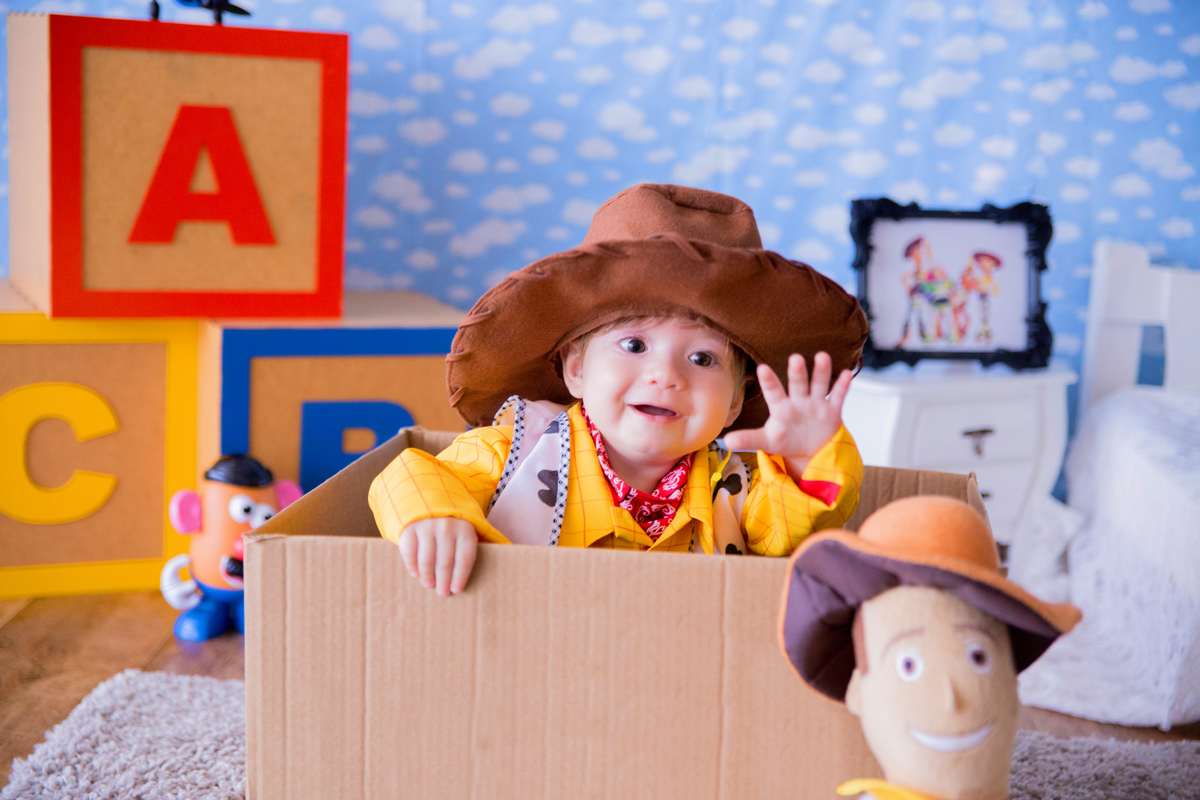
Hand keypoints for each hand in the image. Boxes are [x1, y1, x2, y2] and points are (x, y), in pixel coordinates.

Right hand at [398, 517, 477, 595]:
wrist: (430, 505)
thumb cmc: (451, 529)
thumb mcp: (464, 534)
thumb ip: (467, 551)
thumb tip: (471, 578)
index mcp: (464, 529)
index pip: (464, 558)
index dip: (460, 577)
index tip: (456, 590)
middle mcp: (446, 526)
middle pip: (445, 561)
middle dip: (444, 580)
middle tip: (442, 592)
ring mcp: (427, 525)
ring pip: (427, 558)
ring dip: (428, 575)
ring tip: (429, 584)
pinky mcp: (410, 528)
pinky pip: (409, 552)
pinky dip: (412, 565)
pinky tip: (416, 574)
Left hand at [722, 352, 851, 477]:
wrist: (809, 450)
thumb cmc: (785, 441)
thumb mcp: (766, 441)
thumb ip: (748, 439)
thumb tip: (725, 442)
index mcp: (781, 407)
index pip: (773, 392)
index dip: (769, 381)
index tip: (762, 369)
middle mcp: (798, 401)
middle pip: (797, 384)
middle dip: (797, 372)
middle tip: (795, 358)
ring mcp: (815, 404)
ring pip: (818, 385)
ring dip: (821, 372)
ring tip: (822, 357)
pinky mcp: (832, 410)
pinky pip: (838, 396)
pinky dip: (842, 386)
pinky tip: (847, 373)